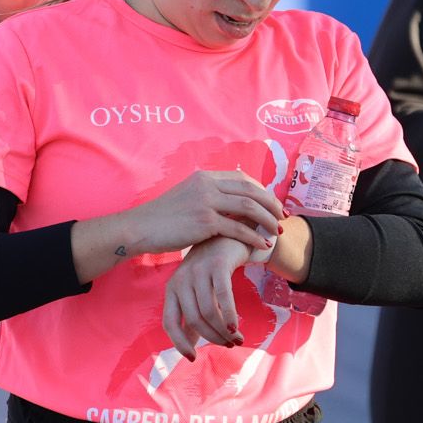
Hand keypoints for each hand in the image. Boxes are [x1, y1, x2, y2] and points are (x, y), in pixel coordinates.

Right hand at [123, 169, 284, 254]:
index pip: (243, 179)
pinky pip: (238, 229)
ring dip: (267, 219)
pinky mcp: (204, 221)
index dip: (262, 191)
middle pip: (250, 190)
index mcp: (204, 177)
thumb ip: (207, 196)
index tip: (272, 204)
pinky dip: (254, 237)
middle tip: (283, 217)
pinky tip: (262, 245)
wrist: (139, 228)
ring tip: (278, 231)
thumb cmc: (162, 219)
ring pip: (248, 207)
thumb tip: (227, 203)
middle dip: (271, 204)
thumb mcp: (186, 198)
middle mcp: (207, 185)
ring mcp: (206, 202)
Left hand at [163, 236, 249, 359]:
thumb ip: (193, 317)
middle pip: (194, 320)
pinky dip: (229, 316)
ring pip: (209, 311)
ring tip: (236, 338)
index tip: (193, 358)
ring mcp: (198, 271)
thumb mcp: (198, 292)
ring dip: (224, 331)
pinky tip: (236, 327)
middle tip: (229, 345)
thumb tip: (190, 347)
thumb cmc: (211, 269)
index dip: (179, 343)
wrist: (228, 235)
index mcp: (172, 289)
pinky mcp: (216, 265)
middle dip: (213, 338)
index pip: (169, 323)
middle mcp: (181, 280)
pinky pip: (223, 297)